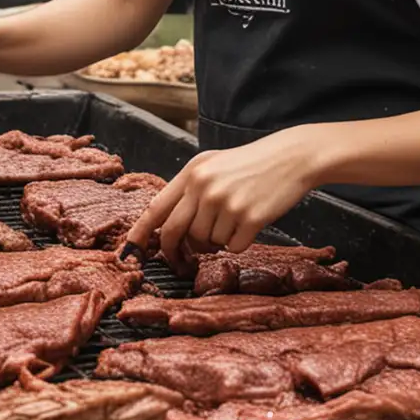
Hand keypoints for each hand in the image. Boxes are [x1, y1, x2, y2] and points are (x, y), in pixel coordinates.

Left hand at [125, 128, 326, 256]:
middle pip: (174, 232)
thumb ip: (190, 190)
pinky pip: (232, 247)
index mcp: (191, 174)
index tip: (129, 252)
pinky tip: (247, 226)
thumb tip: (169, 225)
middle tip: (180, 261)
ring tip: (230, 225)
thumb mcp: (212, 166)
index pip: (155, 208)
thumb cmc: (250, 164)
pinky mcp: (249, 217)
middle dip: (174, 251)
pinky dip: (237, 244)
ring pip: (206, 242)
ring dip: (214, 243)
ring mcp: (226, 203)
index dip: (139, 233)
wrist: (290, 158)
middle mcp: (203, 187)